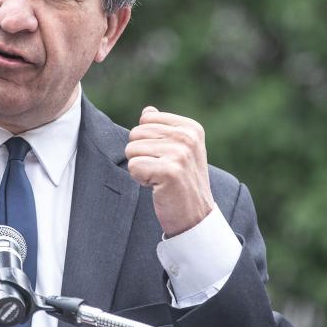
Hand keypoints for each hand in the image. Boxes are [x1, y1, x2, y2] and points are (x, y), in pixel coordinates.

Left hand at [125, 106, 215, 236]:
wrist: (195, 216)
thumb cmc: (183, 182)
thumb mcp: (179, 150)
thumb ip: (163, 128)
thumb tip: (148, 110)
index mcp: (191, 128)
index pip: (146, 119)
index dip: (147, 140)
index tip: (164, 157)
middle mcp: (187, 137)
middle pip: (136, 133)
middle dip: (141, 154)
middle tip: (160, 170)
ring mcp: (180, 153)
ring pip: (132, 150)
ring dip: (140, 168)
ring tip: (160, 178)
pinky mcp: (170, 171)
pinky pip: (133, 166)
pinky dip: (140, 179)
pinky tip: (157, 187)